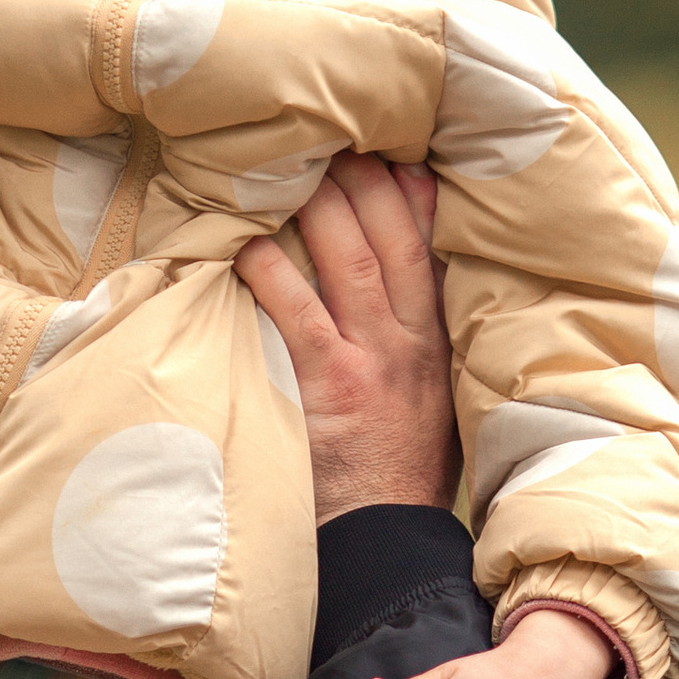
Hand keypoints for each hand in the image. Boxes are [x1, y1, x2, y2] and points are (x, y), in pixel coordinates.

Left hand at [235, 152, 456, 519]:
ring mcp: (370, 364)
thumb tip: (401, 262)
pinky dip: (270, 273)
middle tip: (323, 134)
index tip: (382, 145)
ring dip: (316, 207)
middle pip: (389, 238)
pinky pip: (296, 314)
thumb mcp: (432, 394)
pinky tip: (242, 244)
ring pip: (348, 261)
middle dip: (360, 179)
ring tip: (284, 164)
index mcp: (437, 340)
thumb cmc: (396, 469)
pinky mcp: (327, 390)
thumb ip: (418, 328)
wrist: (386, 544)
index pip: (427, 245)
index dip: (404, 189)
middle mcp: (410, 343)